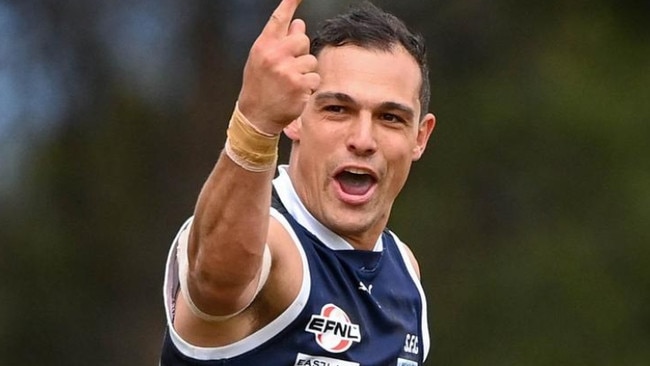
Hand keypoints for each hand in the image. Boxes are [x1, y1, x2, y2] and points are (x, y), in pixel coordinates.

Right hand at [237, 0, 319, 134]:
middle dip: (300, 53)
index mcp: (264, 45)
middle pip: (302, 39)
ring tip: (291, 83)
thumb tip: (299, 24)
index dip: (290, 3)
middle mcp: (274, 55)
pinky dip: (309, 86)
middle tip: (288, 68)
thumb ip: (279, 41)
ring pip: (311, 60)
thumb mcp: (262, 60)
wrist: (256, 115)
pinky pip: (314, 77)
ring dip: (306, 72)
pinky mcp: (299, 85)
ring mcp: (287, 70)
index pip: (279, 18)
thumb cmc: (260, 86)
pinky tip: (296, 92)